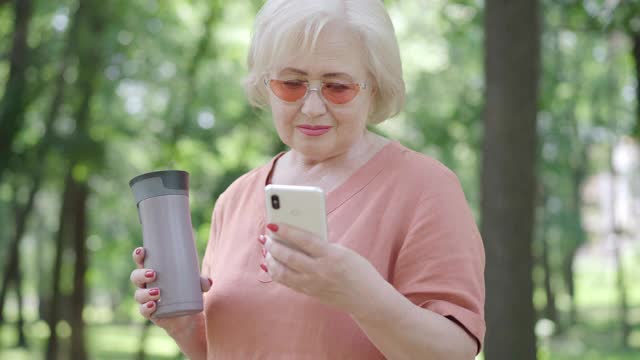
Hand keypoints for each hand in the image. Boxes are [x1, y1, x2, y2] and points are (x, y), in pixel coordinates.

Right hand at [129, 247, 211, 331]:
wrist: (189, 317)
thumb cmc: (188, 293)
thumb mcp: (196, 285)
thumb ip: (203, 282)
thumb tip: (208, 281)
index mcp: (154, 273)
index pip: (141, 262)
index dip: (138, 256)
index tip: (142, 251)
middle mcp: (146, 286)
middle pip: (136, 277)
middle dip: (141, 274)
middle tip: (153, 274)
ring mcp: (147, 300)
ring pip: (138, 294)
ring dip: (145, 292)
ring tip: (158, 292)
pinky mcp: (151, 313)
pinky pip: (143, 310)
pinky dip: (146, 307)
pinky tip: (153, 305)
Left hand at [259, 223, 380, 315]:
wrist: (367, 298)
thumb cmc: (358, 269)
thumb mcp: (343, 251)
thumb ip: (322, 245)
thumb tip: (297, 237)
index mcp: (331, 255)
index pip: (304, 240)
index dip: (286, 231)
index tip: (273, 224)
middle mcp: (320, 271)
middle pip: (289, 257)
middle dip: (273, 246)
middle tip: (265, 237)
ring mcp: (313, 284)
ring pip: (283, 272)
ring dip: (271, 260)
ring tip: (266, 250)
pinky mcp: (310, 293)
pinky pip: (287, 282)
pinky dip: (275, 273)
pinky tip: (270, 265)